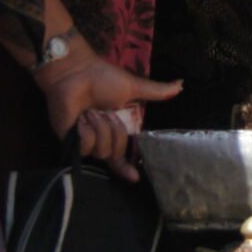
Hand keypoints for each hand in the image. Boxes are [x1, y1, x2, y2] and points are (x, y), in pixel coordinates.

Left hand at [36, 49, 181, 181]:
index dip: (127, 168)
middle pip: (115, 153)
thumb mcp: (133, 87)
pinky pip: (85, 146)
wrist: (76, 74)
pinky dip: (86, 132)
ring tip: (92, 112)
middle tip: (107, 112)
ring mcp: (84, 140)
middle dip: (116, 132)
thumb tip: (181, 85)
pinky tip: (81, 119)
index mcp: (116, 128)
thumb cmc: (103, 78)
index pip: (121, 155)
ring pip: (101, 151)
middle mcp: (100, 137)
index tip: (135, 177)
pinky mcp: (70, 140)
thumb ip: (156, 91)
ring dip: (100, 128)